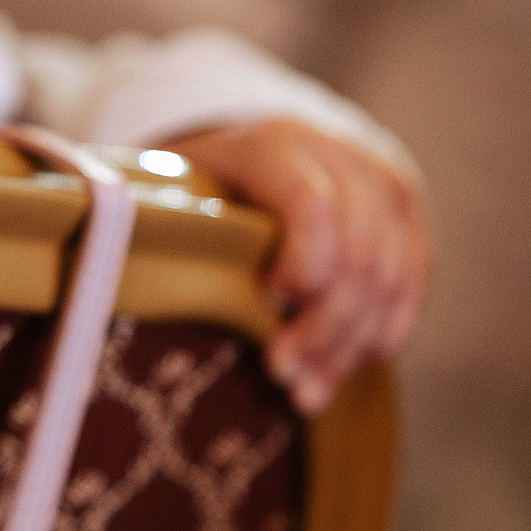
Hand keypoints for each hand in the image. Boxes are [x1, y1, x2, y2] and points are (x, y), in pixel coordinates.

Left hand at [162, 119, 428, 413]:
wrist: (273, 138)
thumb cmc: (204, 179)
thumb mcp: (172, 182)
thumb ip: (154, 217)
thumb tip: (116, 268)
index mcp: (273, 143)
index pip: (310, 204)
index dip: (303, 260)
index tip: (270, 305)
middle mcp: (340, 156)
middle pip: (355, 252)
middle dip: (323, 326)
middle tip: (283, 376)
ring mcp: (382, 183)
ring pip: (388, 274)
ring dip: (351, 343)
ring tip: (307, 392)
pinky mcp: (408, 214)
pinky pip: (414, 280)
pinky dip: (385, 330)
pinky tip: (351, 366)